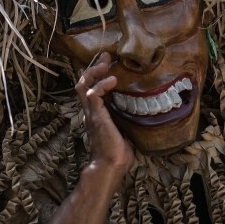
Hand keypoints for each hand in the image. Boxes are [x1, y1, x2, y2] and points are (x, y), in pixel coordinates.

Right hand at [75, 52, 133, 177]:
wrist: (110, 167)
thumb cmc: (118, 155)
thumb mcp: (125, 132)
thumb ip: (127, 121)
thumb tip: (142, 115)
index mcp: (96, 115)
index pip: (90, 90)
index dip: (96, 75)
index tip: (107, 64)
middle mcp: (90, 112)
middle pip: (83, 84)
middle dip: (93, 68)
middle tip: (106, 56)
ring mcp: (91, 114)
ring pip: (83, 85)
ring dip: (93, 72)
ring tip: (105, 63)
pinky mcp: (96, 116)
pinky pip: (93, 94)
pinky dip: (101, 84)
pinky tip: (113, 80)